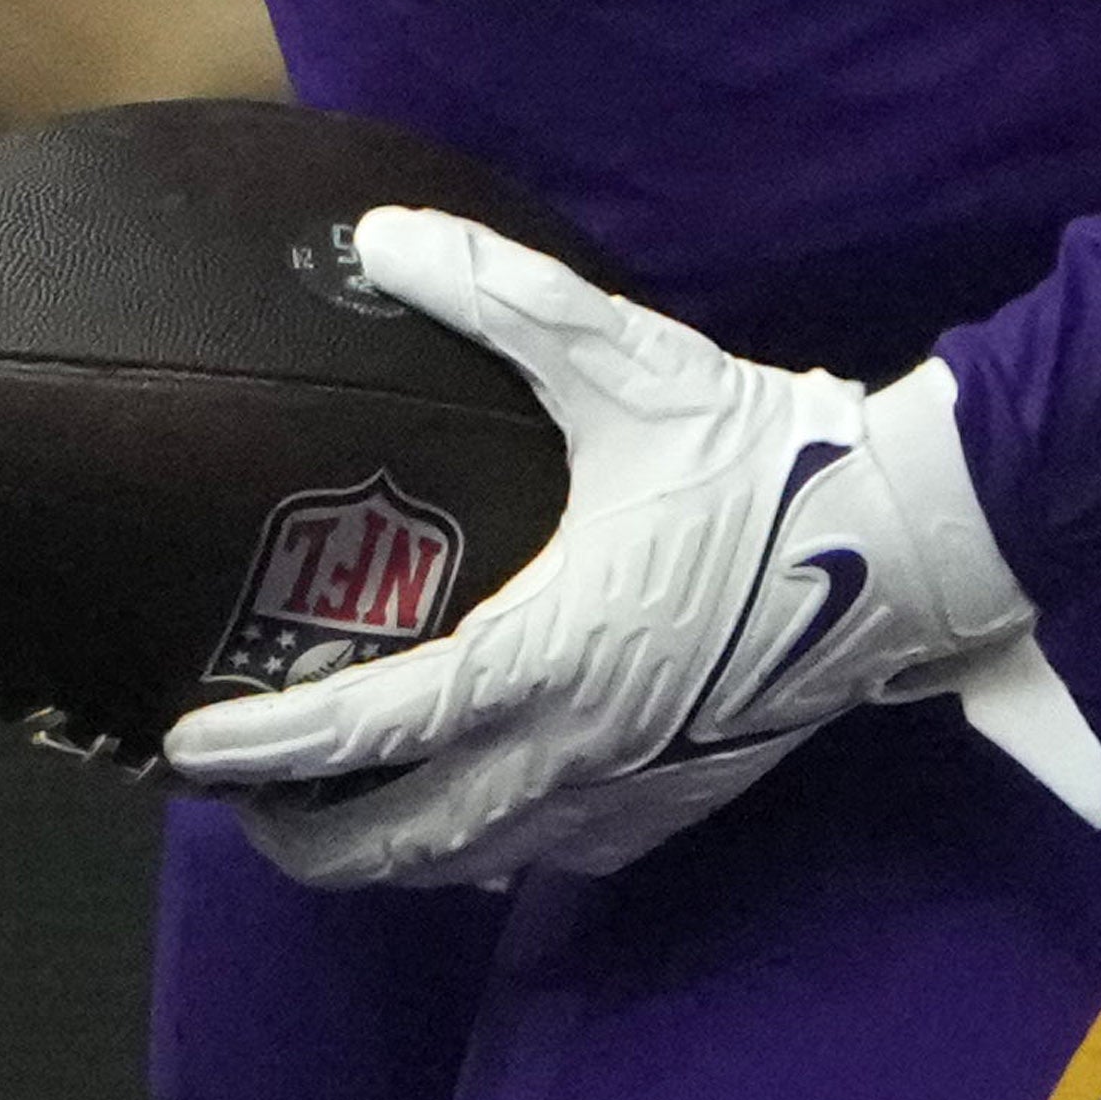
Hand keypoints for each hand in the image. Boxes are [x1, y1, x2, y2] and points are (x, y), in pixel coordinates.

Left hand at [158, 213, 1035, 893]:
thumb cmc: (760, 450)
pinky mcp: (682, 797)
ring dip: (396, 853)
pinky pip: (558, 856)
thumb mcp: (628, 361)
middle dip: (311, 840)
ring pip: (478, 862)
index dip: (269, 746)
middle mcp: (579, 742)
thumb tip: (379, 237)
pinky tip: (480, 809)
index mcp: (550, 647)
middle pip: (408, 840)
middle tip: (247, 805)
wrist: (913, 536)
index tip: (187, 747)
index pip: (375, 728)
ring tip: (343, 811)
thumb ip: (502, 296)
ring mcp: (633, 784)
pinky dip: (493, 849)